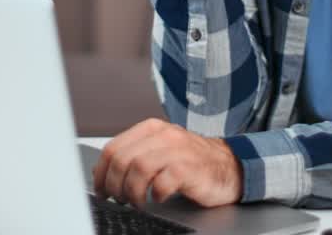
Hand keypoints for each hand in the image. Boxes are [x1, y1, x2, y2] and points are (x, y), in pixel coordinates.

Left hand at [91, 119, 242, 208]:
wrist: (230, 166)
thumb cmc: (192, 162)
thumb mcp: (160, 151)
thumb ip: (133, 155)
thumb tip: (101, 173)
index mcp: (151, 129)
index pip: (113, 148)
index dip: (101, 173)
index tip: (101, 190)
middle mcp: (163, 135)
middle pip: (122, 159)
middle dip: (114, 185)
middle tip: (119, 199)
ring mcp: (178, 150)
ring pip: (138, 169)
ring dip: (132, 192)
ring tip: (137, 202)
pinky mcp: (190, 169)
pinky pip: (162, 182)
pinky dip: (155, 195)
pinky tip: (158, 198)